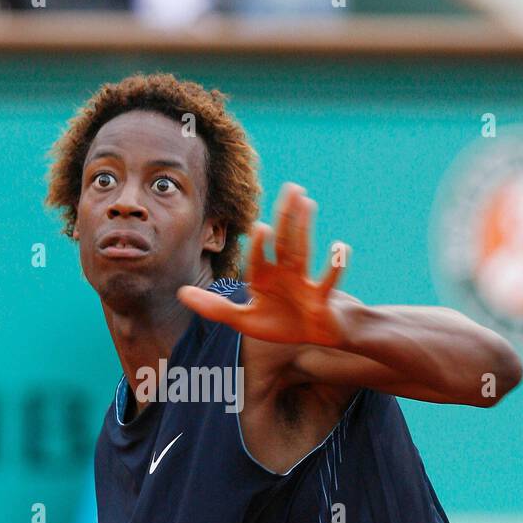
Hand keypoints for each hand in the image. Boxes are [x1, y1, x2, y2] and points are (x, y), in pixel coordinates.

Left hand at [178, 183, 351, 346]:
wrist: (319, 335)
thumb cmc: (283, 324)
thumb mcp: (245, 321)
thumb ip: (215, 308)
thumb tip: (181, 293)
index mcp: (266, 278)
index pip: (258, 259)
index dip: (258, 246)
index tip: (260, 226)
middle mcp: (285, 274)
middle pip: (284, 243)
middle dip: (286, 217)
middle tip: (291, 188)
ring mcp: (305, 284)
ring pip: (304, 252)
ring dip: (304, 229)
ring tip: (307, 203)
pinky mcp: (322, 298)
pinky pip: (328, 280)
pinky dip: (335, 266)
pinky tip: (341, 247)